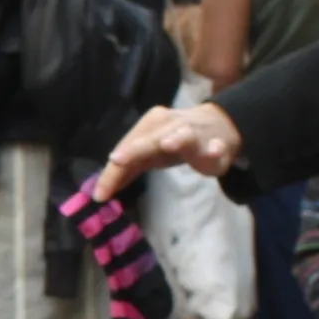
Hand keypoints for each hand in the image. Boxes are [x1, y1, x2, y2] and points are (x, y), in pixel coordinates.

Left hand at [92, 103, 240, 200]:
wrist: (216, 124)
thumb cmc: (174, 140)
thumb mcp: (148, 154)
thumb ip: (126, 170)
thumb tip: (101, 192)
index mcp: (150, 127)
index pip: (128, 148)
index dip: (113, 170)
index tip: (100, 193)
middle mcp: (170, 126)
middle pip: (150, 140)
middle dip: (134, 149)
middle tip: (116, 160)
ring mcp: (195, 134)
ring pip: (185, 135)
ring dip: (177, 139)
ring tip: (168, 144)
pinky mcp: (218, 146)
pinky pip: (217, 147)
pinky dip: (215, 149)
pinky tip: (215, 151)